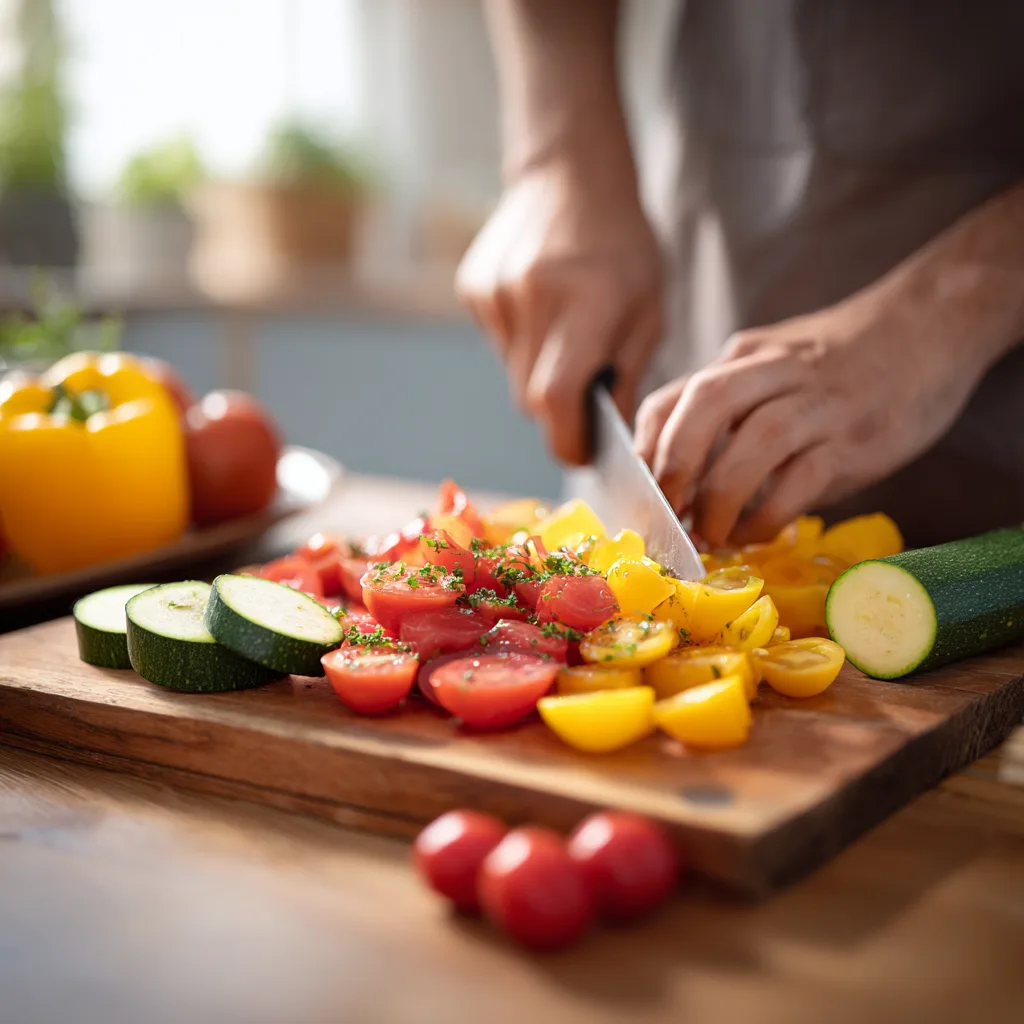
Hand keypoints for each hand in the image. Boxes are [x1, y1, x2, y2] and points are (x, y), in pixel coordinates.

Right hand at [456, 158, 662, 463]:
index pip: (557, 396)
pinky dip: (521, 345)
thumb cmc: (623, 246)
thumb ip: (628, 374)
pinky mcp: (474, 289)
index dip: (566, 439)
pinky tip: (540, 308)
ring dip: (540, 373)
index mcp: (587, 300)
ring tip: (565, 331)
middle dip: (559, 410)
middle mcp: (533, 296)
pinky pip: (498, 345)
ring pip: (512, 374)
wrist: (569, 175)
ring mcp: (495, 291)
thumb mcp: (649, 308)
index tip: (582, 455)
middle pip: (532, 397)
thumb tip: (609, 436)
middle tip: (585, 391)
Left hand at [634, 287, 988, 546]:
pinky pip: (803, 478)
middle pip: (706, 404)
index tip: (640, 495)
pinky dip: (771, 513)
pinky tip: (757, 534)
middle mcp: (776, 370)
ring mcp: (820, 400)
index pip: (674, 396)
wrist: (930, 324)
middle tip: (666, 515)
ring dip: (722, 497)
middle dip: (675, 464)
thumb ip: (731, 408)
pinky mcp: (858, 435)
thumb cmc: (839, 361)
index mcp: (744, 356)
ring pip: (756, 441)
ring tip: (710, 535)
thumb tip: (682, 477)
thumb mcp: (773, 367)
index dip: (646, 449)